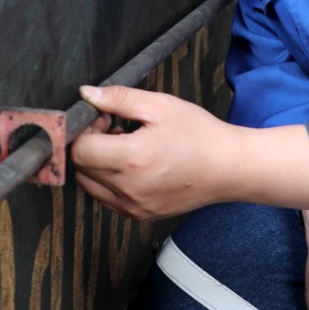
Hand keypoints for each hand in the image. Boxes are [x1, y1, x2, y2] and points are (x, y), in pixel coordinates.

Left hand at [69, 85, 237, 219]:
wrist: (228, 167)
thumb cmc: (199, 134)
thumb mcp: (160, 105)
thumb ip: (118, 99)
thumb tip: (86, 94)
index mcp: (131, 159)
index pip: (80, 150)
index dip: (85, 130)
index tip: (104, 119)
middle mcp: (128, 189)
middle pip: (81, 169)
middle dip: (89, 145)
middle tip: (113, 128)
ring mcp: (134, 206)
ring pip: (90, 186)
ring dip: (96, 165)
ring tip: (123, 147)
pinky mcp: (141, 215)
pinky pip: (107, 199)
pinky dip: (107, 182)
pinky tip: (130, 165)